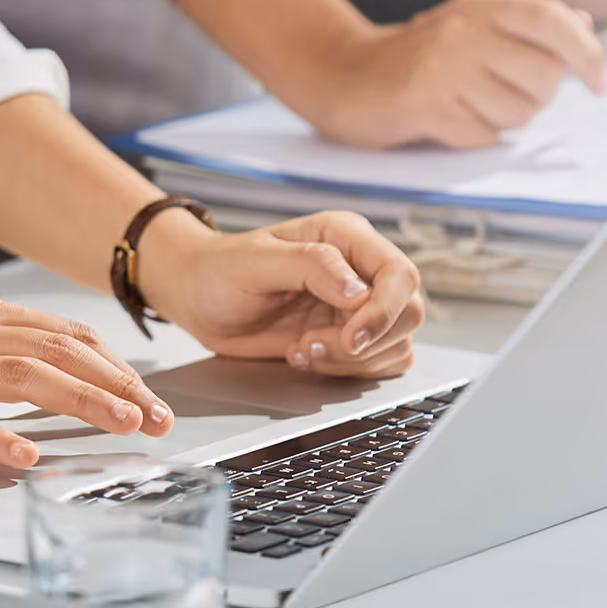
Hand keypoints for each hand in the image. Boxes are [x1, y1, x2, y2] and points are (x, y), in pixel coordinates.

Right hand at [0, 293, 173, 469]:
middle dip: (118, 382)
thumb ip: (9, 355)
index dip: (117, 364)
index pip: (69, 335)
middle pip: (60, 349)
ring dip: (81, 399)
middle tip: (155, 415)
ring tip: (121, 422)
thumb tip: (75, 378)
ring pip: (25, 374)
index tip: (150, 396)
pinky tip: (27, 453)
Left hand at [141, 209, 424, 378]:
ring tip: (301, 350)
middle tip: (311, 345)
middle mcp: (360, 269)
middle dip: (366, 341)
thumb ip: (312, 267)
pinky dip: (347, 370)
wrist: (198, 296)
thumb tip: (360, 292)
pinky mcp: (348, 336)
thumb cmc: (221, 269)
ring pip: (397, 343)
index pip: (399, 274)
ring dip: (352, 360)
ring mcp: (357, 305)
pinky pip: (379, 362)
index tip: (351, 337)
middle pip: (408, 312)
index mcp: (346, 237)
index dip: (384, 311)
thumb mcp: (257, 260)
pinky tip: (305, 357)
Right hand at [306, 0, 606, 149]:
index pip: (553, 21)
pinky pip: (482, 136)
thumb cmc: (414, 56)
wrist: (343, 74)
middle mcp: (464, 30)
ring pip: (517, 112)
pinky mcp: (425, 104)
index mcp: (480, 6)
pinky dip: (472, 136)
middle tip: (502, 94)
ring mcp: (443, 67)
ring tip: (468, 105)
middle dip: (535, 98)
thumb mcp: (468, 23)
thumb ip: (524, 23)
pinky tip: (447, 119)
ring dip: (502, 120)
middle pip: (544, 77)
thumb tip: (581, 22)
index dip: (588, 53)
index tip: (600, 82)